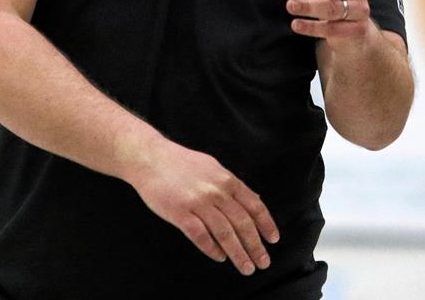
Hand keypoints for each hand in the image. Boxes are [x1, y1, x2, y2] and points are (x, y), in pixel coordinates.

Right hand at [127, 138, 277, 275]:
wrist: (151, 158)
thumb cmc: (183, 163)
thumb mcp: (214, 168)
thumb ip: (233, 185)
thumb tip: (254, 199)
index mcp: (227, 180)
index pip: (254, 205)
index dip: (266, 224)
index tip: (273, 239)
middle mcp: (216, 191)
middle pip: (242, 223)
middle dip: (255, 245)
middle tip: (263, 262)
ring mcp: (198, 202)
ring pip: (224, 232)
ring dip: (237, 252)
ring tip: (246, 267)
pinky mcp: (179, 213)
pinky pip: (199, 235)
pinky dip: (211, 248)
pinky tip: (220, 257)